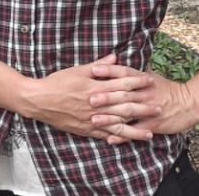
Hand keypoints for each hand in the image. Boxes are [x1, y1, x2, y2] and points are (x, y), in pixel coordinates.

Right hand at [21, 53, 158, 141]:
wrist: (39, 99)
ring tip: (150, 130)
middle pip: (125, 105)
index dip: (137, 82)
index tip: (149, 81)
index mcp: (95, 87)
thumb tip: (114, 58)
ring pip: (118, 124)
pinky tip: (128, 139)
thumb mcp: (77, 70)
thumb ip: (98, 65)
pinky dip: (118, 137)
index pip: (121, 84)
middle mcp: (97, 104)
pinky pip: (106, 135)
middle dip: (143, 106)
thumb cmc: (57, 82)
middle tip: (158, 106)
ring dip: (136, 127)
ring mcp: (92, 119)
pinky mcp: (86, 129)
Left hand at [90, 67, 197, 144]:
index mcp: (142, 79)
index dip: (109, 70)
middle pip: (122, 93)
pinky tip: (110, 139)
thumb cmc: (163, 87)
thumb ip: (129, 71)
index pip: (123, 72)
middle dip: (106, 96)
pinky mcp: (153, 124)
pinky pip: (136, 131)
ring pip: (126, 113)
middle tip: (89, 98)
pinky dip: (123, 136)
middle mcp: (144, 93)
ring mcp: (148, 109)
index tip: (93, 69)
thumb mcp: (148, 75)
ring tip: (94, 120)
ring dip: (109, 118)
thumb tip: (111, 59)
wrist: (187, 103)